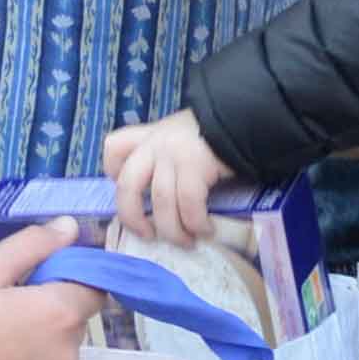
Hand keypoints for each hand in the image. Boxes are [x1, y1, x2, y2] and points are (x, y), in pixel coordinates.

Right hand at [0, 225, 102, 359]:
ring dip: (36, 350)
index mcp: (60, 313)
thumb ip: (34, 245)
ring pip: (55, 359)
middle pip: (72, 325)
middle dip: (47, 315)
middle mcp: (68, 356)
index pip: (94, 289)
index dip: (69, 281)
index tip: (35, 284)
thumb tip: (71, 228)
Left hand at [103, 108, 230, 244]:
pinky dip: (196, 223)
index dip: (112, 173)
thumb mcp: (181, 136)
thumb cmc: (216, 133)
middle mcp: (155, 143)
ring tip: (187, 242)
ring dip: (173, 230)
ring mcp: (173, 153)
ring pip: (160, 201)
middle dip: (133, 219)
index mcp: (149, 135)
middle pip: (127, 185)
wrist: (246, 117)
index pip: (113, 147)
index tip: (132, 193)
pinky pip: (188, 204)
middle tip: (148, 236)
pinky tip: (207, 230)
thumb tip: (162, 202)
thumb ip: (165, 157)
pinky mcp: (194, 164)